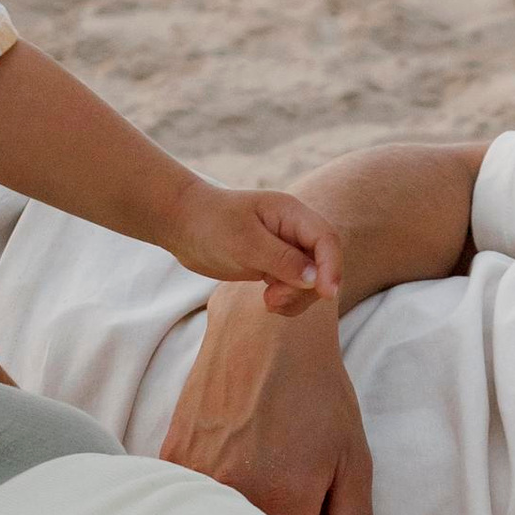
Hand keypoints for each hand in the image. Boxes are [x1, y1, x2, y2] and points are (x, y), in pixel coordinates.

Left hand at [160, 174, 341, 317]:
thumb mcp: (244, 243)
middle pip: (324, 265)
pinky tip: (267, 300)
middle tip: (272, 299)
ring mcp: (287, 250)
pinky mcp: (277, 266)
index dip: (332, 267)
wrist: (182, 225)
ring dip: (296, 298)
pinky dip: (287, 301)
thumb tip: (314, 279)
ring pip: (311, 282)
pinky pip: (295, 289)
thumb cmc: (210, 225)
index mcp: (292, 214)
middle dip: (306, 289)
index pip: (327, 240)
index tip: (326, 293)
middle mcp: (295, 231)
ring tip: (268, 301)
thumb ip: (281, 260)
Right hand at [162, 288, 377, 514]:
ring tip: (246, 512)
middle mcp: (230, 498)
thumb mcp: (352, 463)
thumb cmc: (317, 396)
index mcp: (280, 505)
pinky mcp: (170, 462)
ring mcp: (194, 478)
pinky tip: (219, 492)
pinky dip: (201, 513)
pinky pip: (184, 507)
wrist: (265, 333)